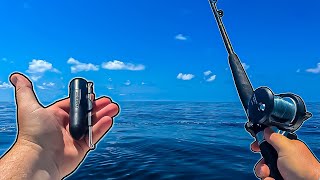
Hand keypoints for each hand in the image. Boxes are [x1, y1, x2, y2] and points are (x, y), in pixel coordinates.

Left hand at [0, 73, 118, 178]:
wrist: (40, 157)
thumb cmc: (33, 133)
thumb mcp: (29, 106)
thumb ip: (25, 91)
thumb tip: (17, 76)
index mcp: (55, 116)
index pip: (73, 105)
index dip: (84, 100)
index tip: (94, 94)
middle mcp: (65, 126)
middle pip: (86, 114)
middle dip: (98, 107)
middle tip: (109, 101)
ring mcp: (74, 137)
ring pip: (93, 123)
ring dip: (104, 115)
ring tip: (114, 108)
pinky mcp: (82, 147)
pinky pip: (94, 135)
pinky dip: (102, 127)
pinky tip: (109, 119)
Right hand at [251, 128, 319, 179]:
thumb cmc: (302, 167)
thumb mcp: (287, 148)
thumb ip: (275, 137)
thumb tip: (266, 130)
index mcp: (286, 147)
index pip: (270, 142)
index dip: (261, 143)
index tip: (255, 146)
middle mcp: (283, 158)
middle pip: (264, 157)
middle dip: (261, 162)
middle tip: (265, 165)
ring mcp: (281, 170)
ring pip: (264, 169)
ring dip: (263, 171)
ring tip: (268, 174)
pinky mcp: (279, 178)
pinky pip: (267, 178)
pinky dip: (268, 179)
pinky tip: (273, 179)